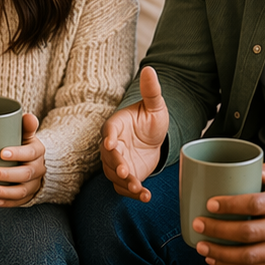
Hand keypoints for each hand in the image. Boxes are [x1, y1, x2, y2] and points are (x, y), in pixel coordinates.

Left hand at [0, 113, 46, 206]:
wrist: (34, 161)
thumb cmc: (23, 143)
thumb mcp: (26, 133)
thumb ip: (25, 126)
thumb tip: (28, 116)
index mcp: (38, 151)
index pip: (30, 153)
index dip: (17, 153)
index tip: (1, 153)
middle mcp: (39, 168)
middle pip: (25, 173)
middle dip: (7, 174)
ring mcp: (34, 184)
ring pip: (22, 190)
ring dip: (6, 192)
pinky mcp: (29, 196)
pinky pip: (20, 202)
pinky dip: (8, 203)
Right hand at [101, 66, 169, 199]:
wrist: (154, 140)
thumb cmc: (150, 120)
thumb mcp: (155, 106)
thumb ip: (151, 91)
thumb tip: (149, 68)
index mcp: (116, 125)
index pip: (109, 130)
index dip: (109, 138)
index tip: (111, 144)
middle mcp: (113, 145)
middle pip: (109, 156)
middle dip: (117, 165)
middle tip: (126, 172)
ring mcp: (118, 162)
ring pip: (115, 174)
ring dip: (125, 182)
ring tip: (138, 187)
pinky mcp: (125, 176)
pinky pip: (124, 187)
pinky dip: (133, 193)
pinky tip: (145, 196)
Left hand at [192, 163, 264, 264]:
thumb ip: (256, 170)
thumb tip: (225, 168)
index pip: (254, 204)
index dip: (230, 205)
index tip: (210, 204)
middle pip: (248, 233)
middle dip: (218, 230)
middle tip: (198, 224)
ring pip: (248, 257)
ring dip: (221, 253)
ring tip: (202, 246)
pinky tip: (215, 259)